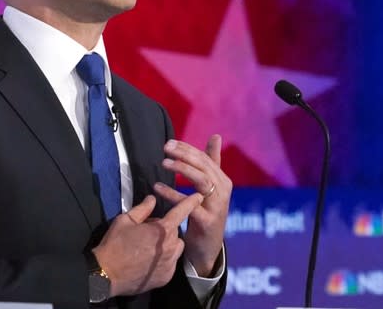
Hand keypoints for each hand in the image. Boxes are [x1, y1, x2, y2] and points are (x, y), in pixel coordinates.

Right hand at [92, 192, 203, 296]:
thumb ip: (143, 209)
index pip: (181, 212)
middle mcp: (170, 246)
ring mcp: (170, 263)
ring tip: (151, 246)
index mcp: (161, 230)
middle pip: (176, 231)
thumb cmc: (115, 244)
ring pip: (177, 247)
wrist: (107, 274)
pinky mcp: (167, 277)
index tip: (198, 197)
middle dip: (166, 228)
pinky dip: (165, 259)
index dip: (190, 203)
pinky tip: (150, 260)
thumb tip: (152, 199)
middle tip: (148, 231)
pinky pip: (172, 263)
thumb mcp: (125, 220)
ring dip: (169, 244)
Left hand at [154, 134, 229, 276]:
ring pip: (202, 181)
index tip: (169, 142)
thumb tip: (216, 136)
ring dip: (182, 169)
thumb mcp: (211, 188)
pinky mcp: (207, 222)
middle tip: (165, 149)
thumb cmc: (206, 213)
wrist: (208, 247)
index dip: (187, 149)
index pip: (205, 158)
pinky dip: (173, 194)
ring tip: (164, 163)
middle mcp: (224, 191)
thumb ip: (212, 162)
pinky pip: (190, 204)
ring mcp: (217, 206)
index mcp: (223, 181)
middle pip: (204, 166)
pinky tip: (158, 188)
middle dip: (184, 155)